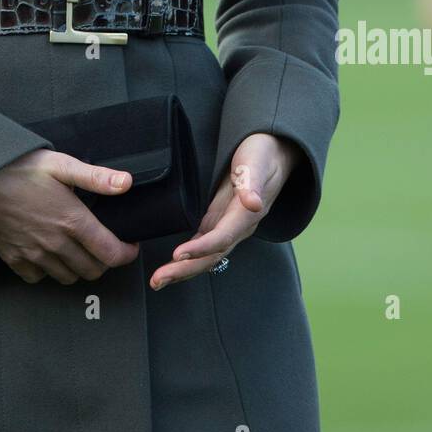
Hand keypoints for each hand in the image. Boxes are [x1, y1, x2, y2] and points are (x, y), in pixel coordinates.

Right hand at [0, 149, 140, 284]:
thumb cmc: (19, 167)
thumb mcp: (61, 164)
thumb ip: (96, 177)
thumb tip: (126, 183)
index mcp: (72, 220)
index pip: (111, 253)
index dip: (127, 254)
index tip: (128, 246)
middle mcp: (55, 243)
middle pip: (93, 270)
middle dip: (105, 261)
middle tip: (103, 244)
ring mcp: (34, 255)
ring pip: (68, 277)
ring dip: (79, 267)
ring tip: (78, 248)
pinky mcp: (14, 260)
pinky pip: (39, 277)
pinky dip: (49, 270)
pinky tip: (50, 252)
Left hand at [150, 132, 303, 288]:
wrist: (274, 151)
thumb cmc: (263, 152)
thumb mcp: (257, 160)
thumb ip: (253, 181)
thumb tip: (253, 204)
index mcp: (247, 214)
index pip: (223, 237)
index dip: (201, 248)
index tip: (178, 255)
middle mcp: (239, 226)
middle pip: (212, 255)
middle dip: (185, 270)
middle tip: (157, 280)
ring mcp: (229, 225)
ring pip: (207, 255)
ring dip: (183, 269)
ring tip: (158, 281)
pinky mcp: (220, 219)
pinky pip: (204, 244)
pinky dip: (188, 257)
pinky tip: (173, 266)